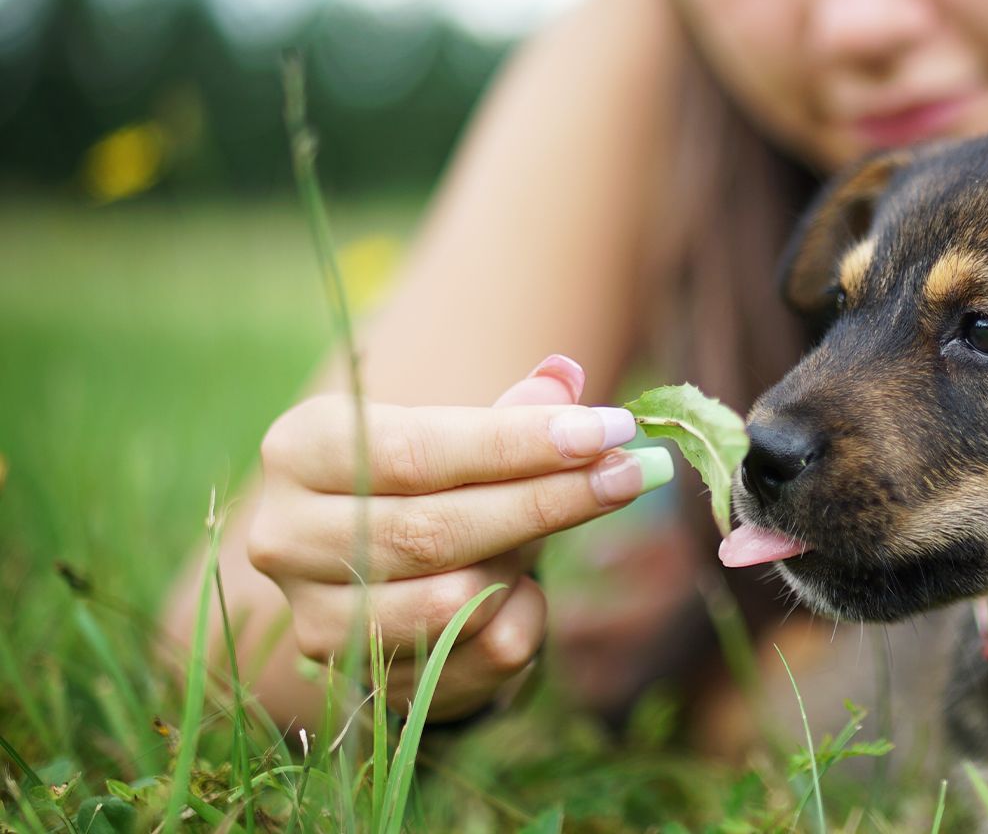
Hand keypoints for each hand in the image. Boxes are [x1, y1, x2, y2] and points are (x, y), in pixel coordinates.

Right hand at [246, 355, 669, 718]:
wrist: (381, 575)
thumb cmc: (430, 483)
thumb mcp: (463, 436)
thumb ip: (511, 411)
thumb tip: (565, 376)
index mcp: (302, 450)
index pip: (416, 451)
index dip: (518, 444)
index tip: (609, 431)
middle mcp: (286, 536)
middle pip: (435, 528)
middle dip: (548, 499)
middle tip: (633, 472)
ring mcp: (316, 616)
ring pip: (455, 599)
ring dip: (525, 561)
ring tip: (559, 522)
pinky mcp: (362, 677)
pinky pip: (479, 650)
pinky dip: (524, 614)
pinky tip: (523, 586)